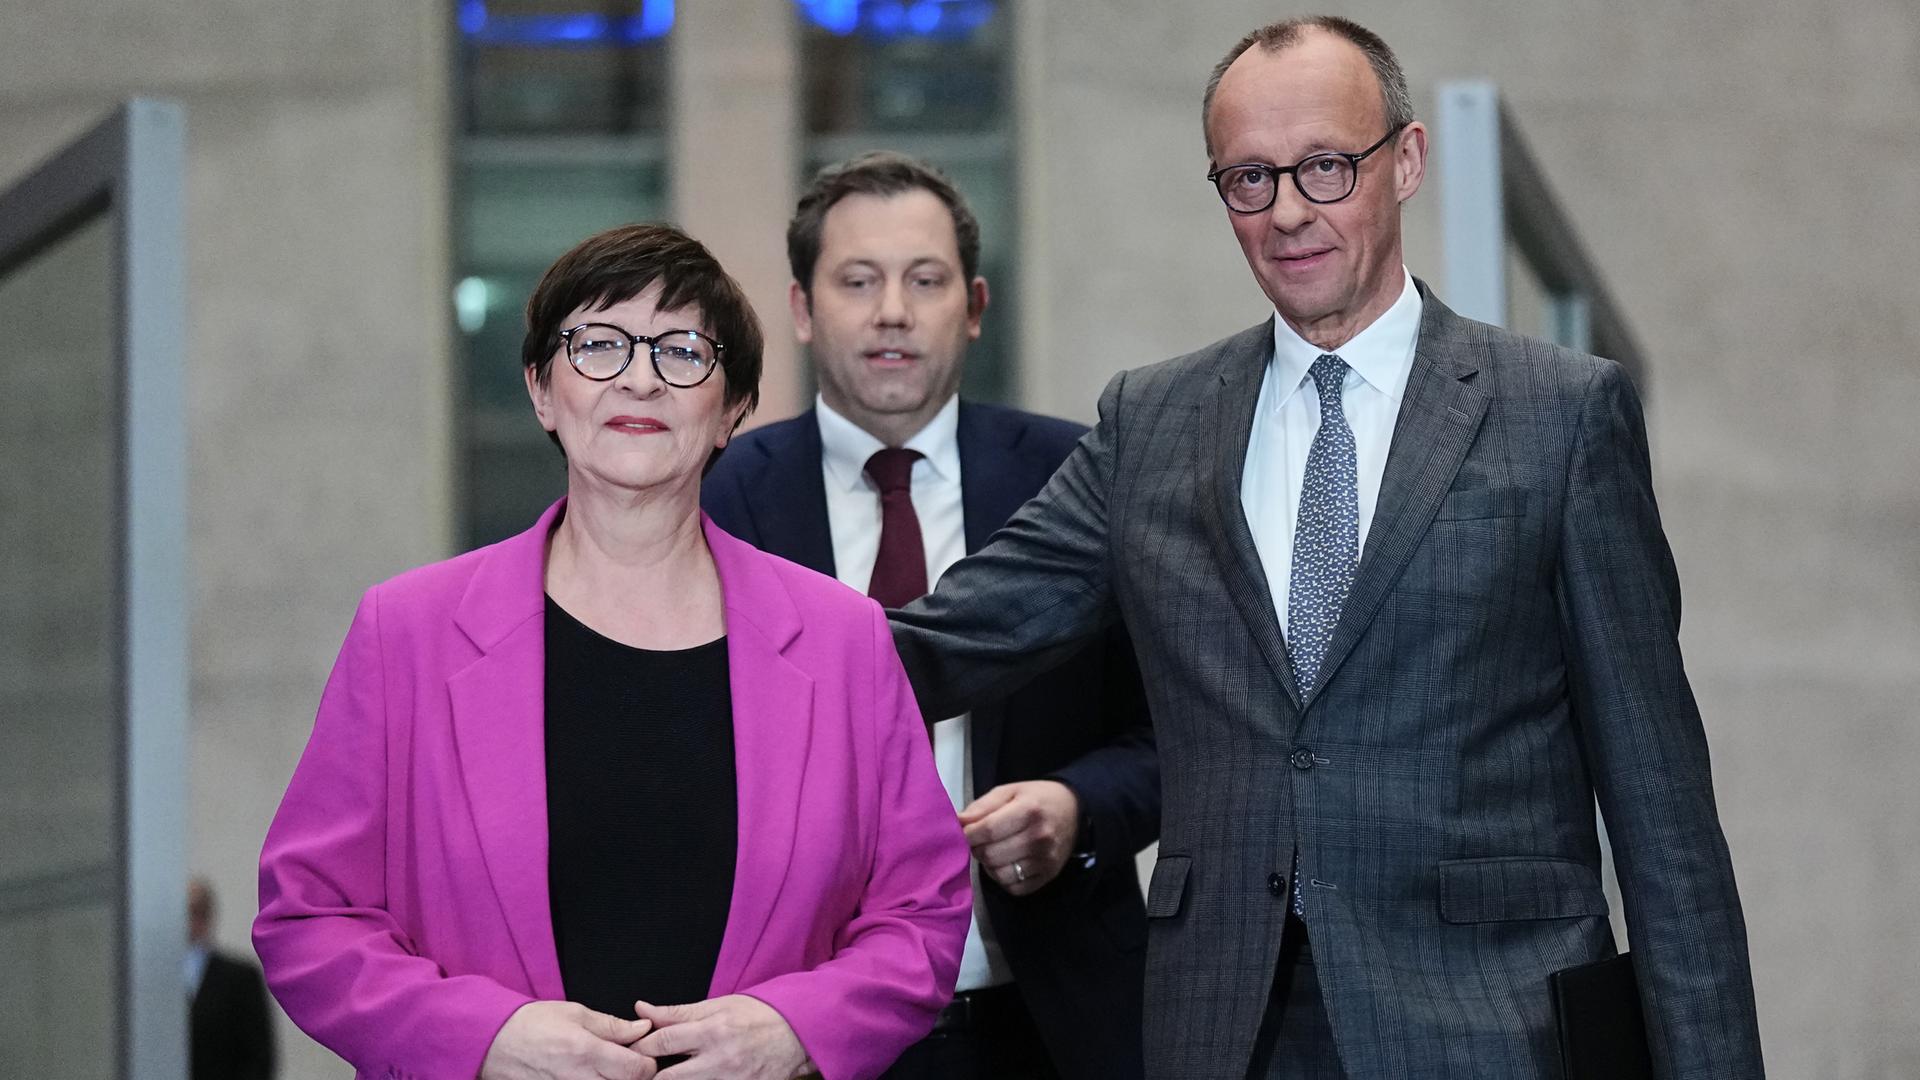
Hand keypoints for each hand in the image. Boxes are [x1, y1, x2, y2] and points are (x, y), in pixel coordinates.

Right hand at [479, 1000, 655, 1079]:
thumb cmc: (530, 1025)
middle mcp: (578, 1079)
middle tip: (624, 1064)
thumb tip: (643, 1029)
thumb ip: (612, 1025)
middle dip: (633, 1077)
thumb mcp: (574, 1013)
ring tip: (605, 1071)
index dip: (648, 1064)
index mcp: (586, 1052)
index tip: (643, 1055)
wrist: (491, 1043)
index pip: (638, 1070)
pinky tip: (591, 1077)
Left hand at [634, 995, 814, 1078]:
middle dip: (650, 1075)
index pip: (662, 1041)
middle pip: (667, 1078)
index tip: (632, 1049)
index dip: (640, 1046)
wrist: (800, 1035)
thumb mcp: (719, 1005)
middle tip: (643, 1071)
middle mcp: (720, 1060)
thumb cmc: (759, 1016)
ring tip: (670, 1073)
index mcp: (712, 1030)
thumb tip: (643, 1009)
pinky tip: (695, 1078)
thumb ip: (678, 1012)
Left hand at [958, 780, 1080, 895]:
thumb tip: (957, 822)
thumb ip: (982, 807)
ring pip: (1000, 874)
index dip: (968, 834)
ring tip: (993, 851)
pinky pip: (1014, 888)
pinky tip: (1006, 864)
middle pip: (991, 854)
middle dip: (976, 849)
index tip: (962, 833)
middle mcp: (1040, 837)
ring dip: (989, 865)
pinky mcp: (1048, 876)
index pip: (988, 830)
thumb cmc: (1036, 799)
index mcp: (1029, 810)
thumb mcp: (1009, 792)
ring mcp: (1045, 860)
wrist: (1073, 811)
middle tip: (978, 841)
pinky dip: (1003, 878)